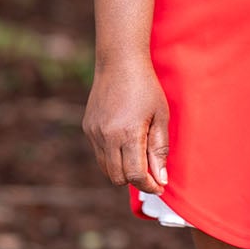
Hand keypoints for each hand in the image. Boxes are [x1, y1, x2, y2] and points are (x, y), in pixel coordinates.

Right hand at [82, 57, 168, 192]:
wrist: (119, 62)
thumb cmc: (146, 87)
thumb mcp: (161, 117)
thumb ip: (159, 150)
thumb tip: (160, 178)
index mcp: (128, 134)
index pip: (135, 175)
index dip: (149, 185)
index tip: (159, 186)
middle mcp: (106, 136)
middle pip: (118, 177)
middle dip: (135, 180)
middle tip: (151, 172)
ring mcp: (94, 133)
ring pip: (106, 169)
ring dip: (123, 170)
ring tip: (138, 157)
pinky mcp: (88, 128)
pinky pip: (99, 154)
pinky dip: (112, 157)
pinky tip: (125, 142)